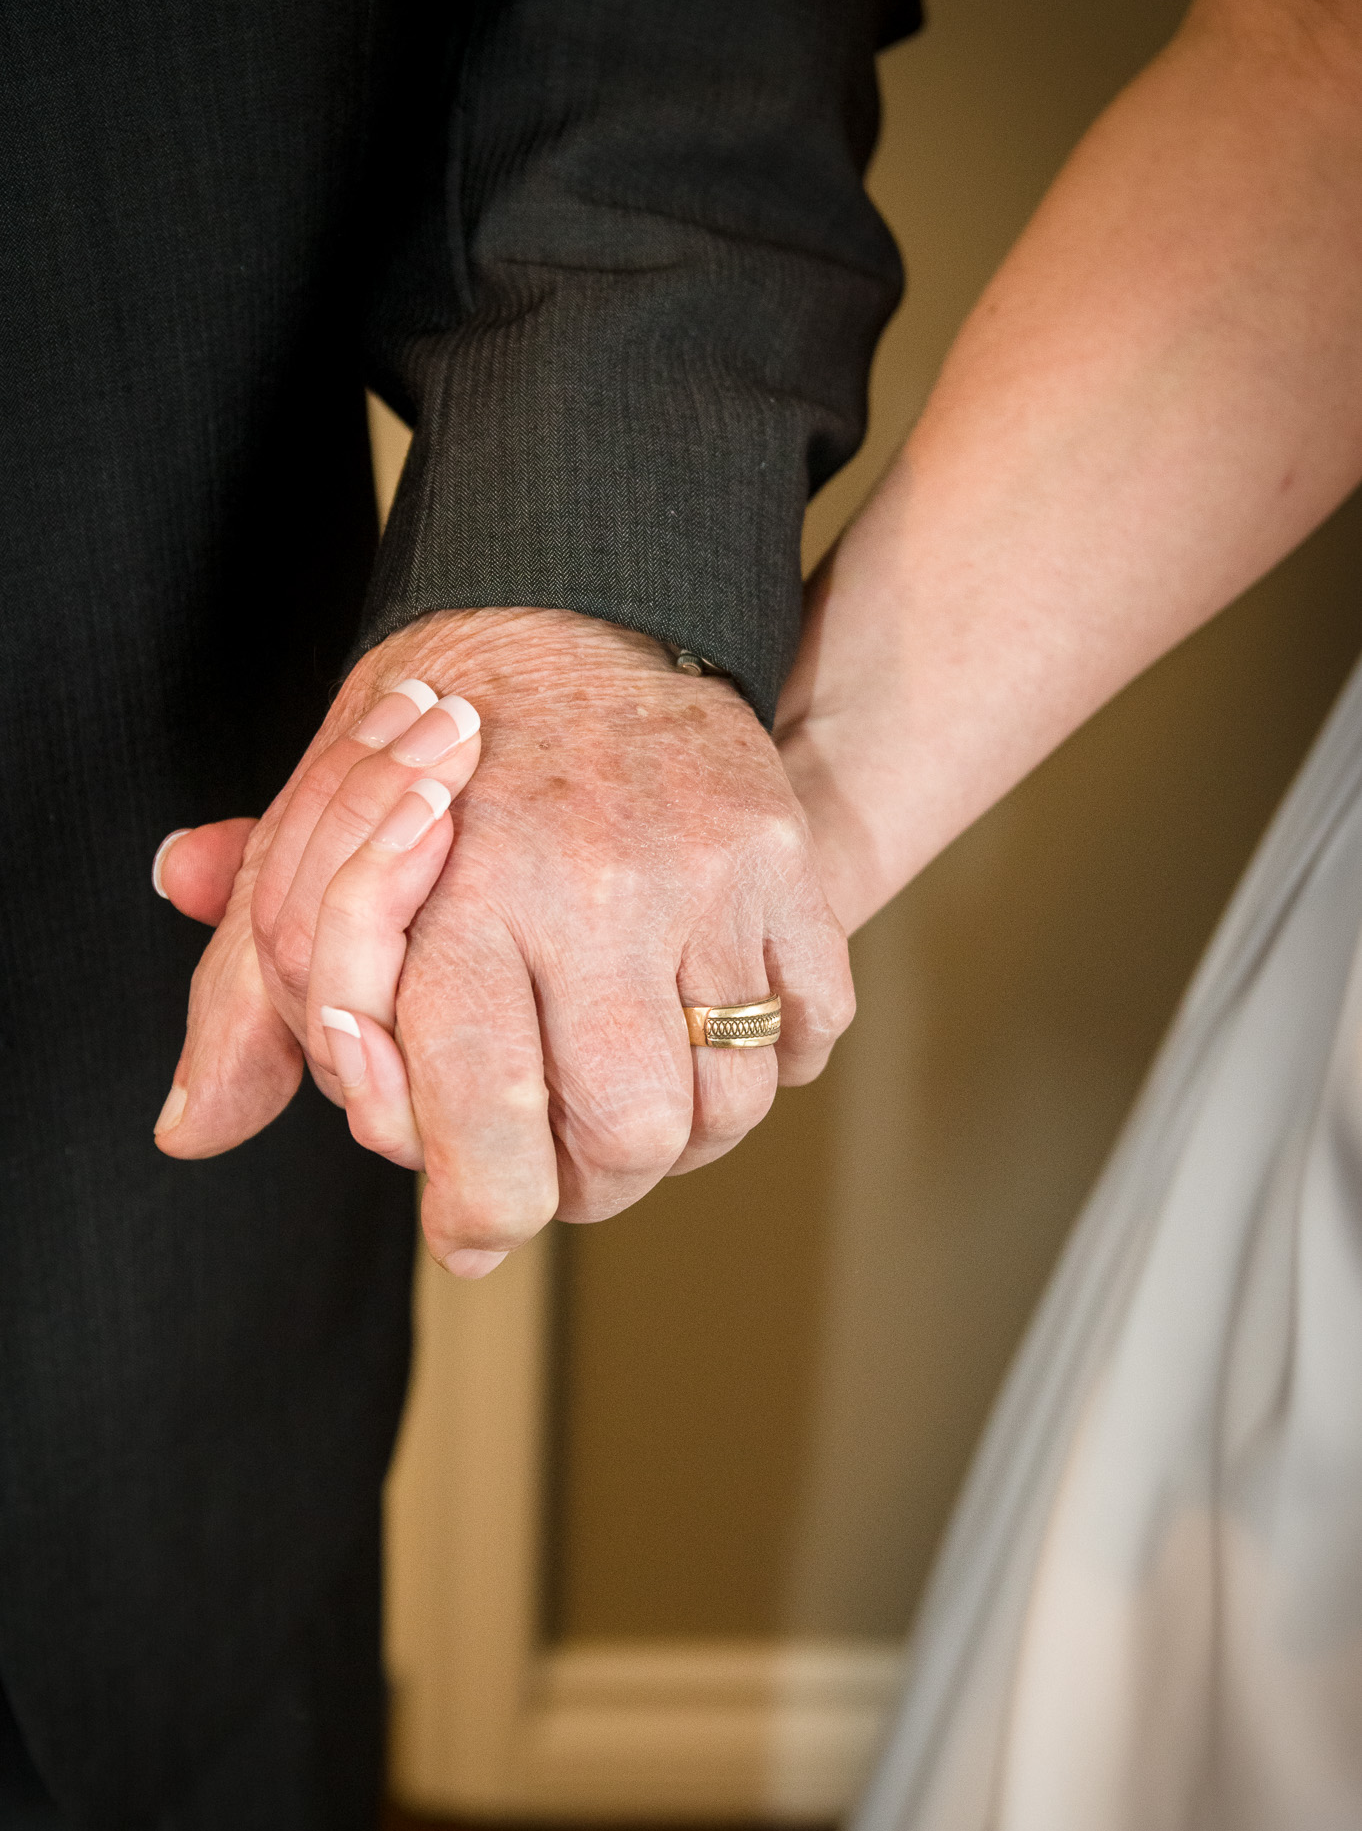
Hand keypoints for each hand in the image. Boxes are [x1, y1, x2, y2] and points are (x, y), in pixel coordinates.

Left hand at [155, 609, 854, 1274]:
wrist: (578, 602)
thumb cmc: (428, 748)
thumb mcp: (312, 855)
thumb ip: (254, 999)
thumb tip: (191, 1131)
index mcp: (452, 893)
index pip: (480, 1117)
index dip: (479, 1209)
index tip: (471, 1229)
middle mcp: (584, 889)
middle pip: (620, 1140)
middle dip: (586, 1183)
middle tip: (557, 1159)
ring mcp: (698, 875)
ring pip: (722, 1104)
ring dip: (680, 1134)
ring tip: (632, 1093)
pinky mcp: (780, 860)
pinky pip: (809, 1026)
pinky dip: (771, 1055)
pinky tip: (712, 1026)